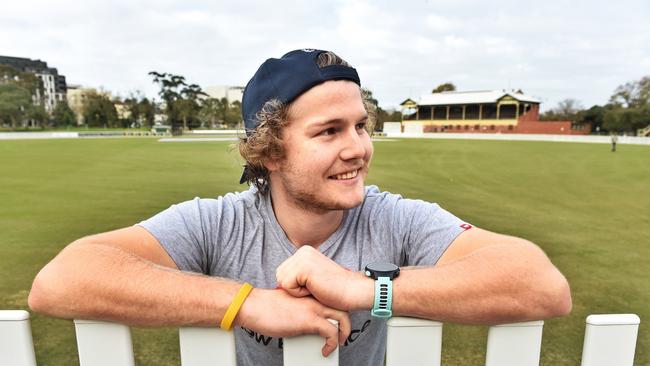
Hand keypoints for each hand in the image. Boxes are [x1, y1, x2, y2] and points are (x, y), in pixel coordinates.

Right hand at [235, 288, 350, 356]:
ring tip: (339, 342)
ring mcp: (313, 308)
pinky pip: (331, 332)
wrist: (253, 306)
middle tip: (343, 333)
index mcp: (309, 293)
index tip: (338, 321)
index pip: (332, 298)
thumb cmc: (265, 306)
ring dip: (344, 332)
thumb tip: (304, 321)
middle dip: (346, 321)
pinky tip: (326, 350)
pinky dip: (332, 343)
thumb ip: (300, 308)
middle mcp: (314, 298)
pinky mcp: (309, 320)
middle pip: (342, 305)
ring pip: (343, 317)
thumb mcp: (288, 304)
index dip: (338, 308)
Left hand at [276, 246, 372, 311]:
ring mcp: (302, 257)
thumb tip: (277, 283)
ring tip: (315, 288)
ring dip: (297, 291)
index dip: (295, 286)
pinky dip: (299, 293)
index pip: (283, 273)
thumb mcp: (311, 278)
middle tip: (314, 287)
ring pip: (282, 281)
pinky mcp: (303, 267)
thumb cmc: (335, 290)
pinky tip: (315, 289)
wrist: (352, 291)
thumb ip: (297, 276)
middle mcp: (302, 251)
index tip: (314, 285)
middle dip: (294, 288)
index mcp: (304, 252)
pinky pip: (287, 286)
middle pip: (280, 276)